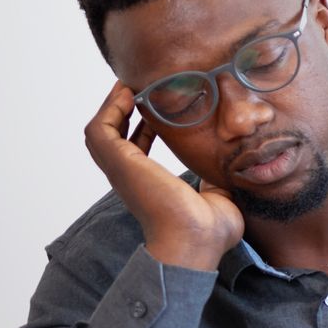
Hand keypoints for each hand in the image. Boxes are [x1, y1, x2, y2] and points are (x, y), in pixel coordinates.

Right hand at [84, 81, 242, 271]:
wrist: (199, 241)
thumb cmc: (211, 229)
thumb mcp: (217, 193)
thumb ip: (215, 177)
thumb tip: (227, 164)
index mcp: (150, 185)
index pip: (137, 151)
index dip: (143, 129)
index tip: (158, 112)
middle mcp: (131, 177)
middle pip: (113, 138)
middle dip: (122, 112)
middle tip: (139, 90)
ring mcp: (122, 171)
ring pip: (101, 132)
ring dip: (112, 107)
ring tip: (130, 87)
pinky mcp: (120, 164)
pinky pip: (101, 129)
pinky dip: (109, 109)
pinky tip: (128, 95)